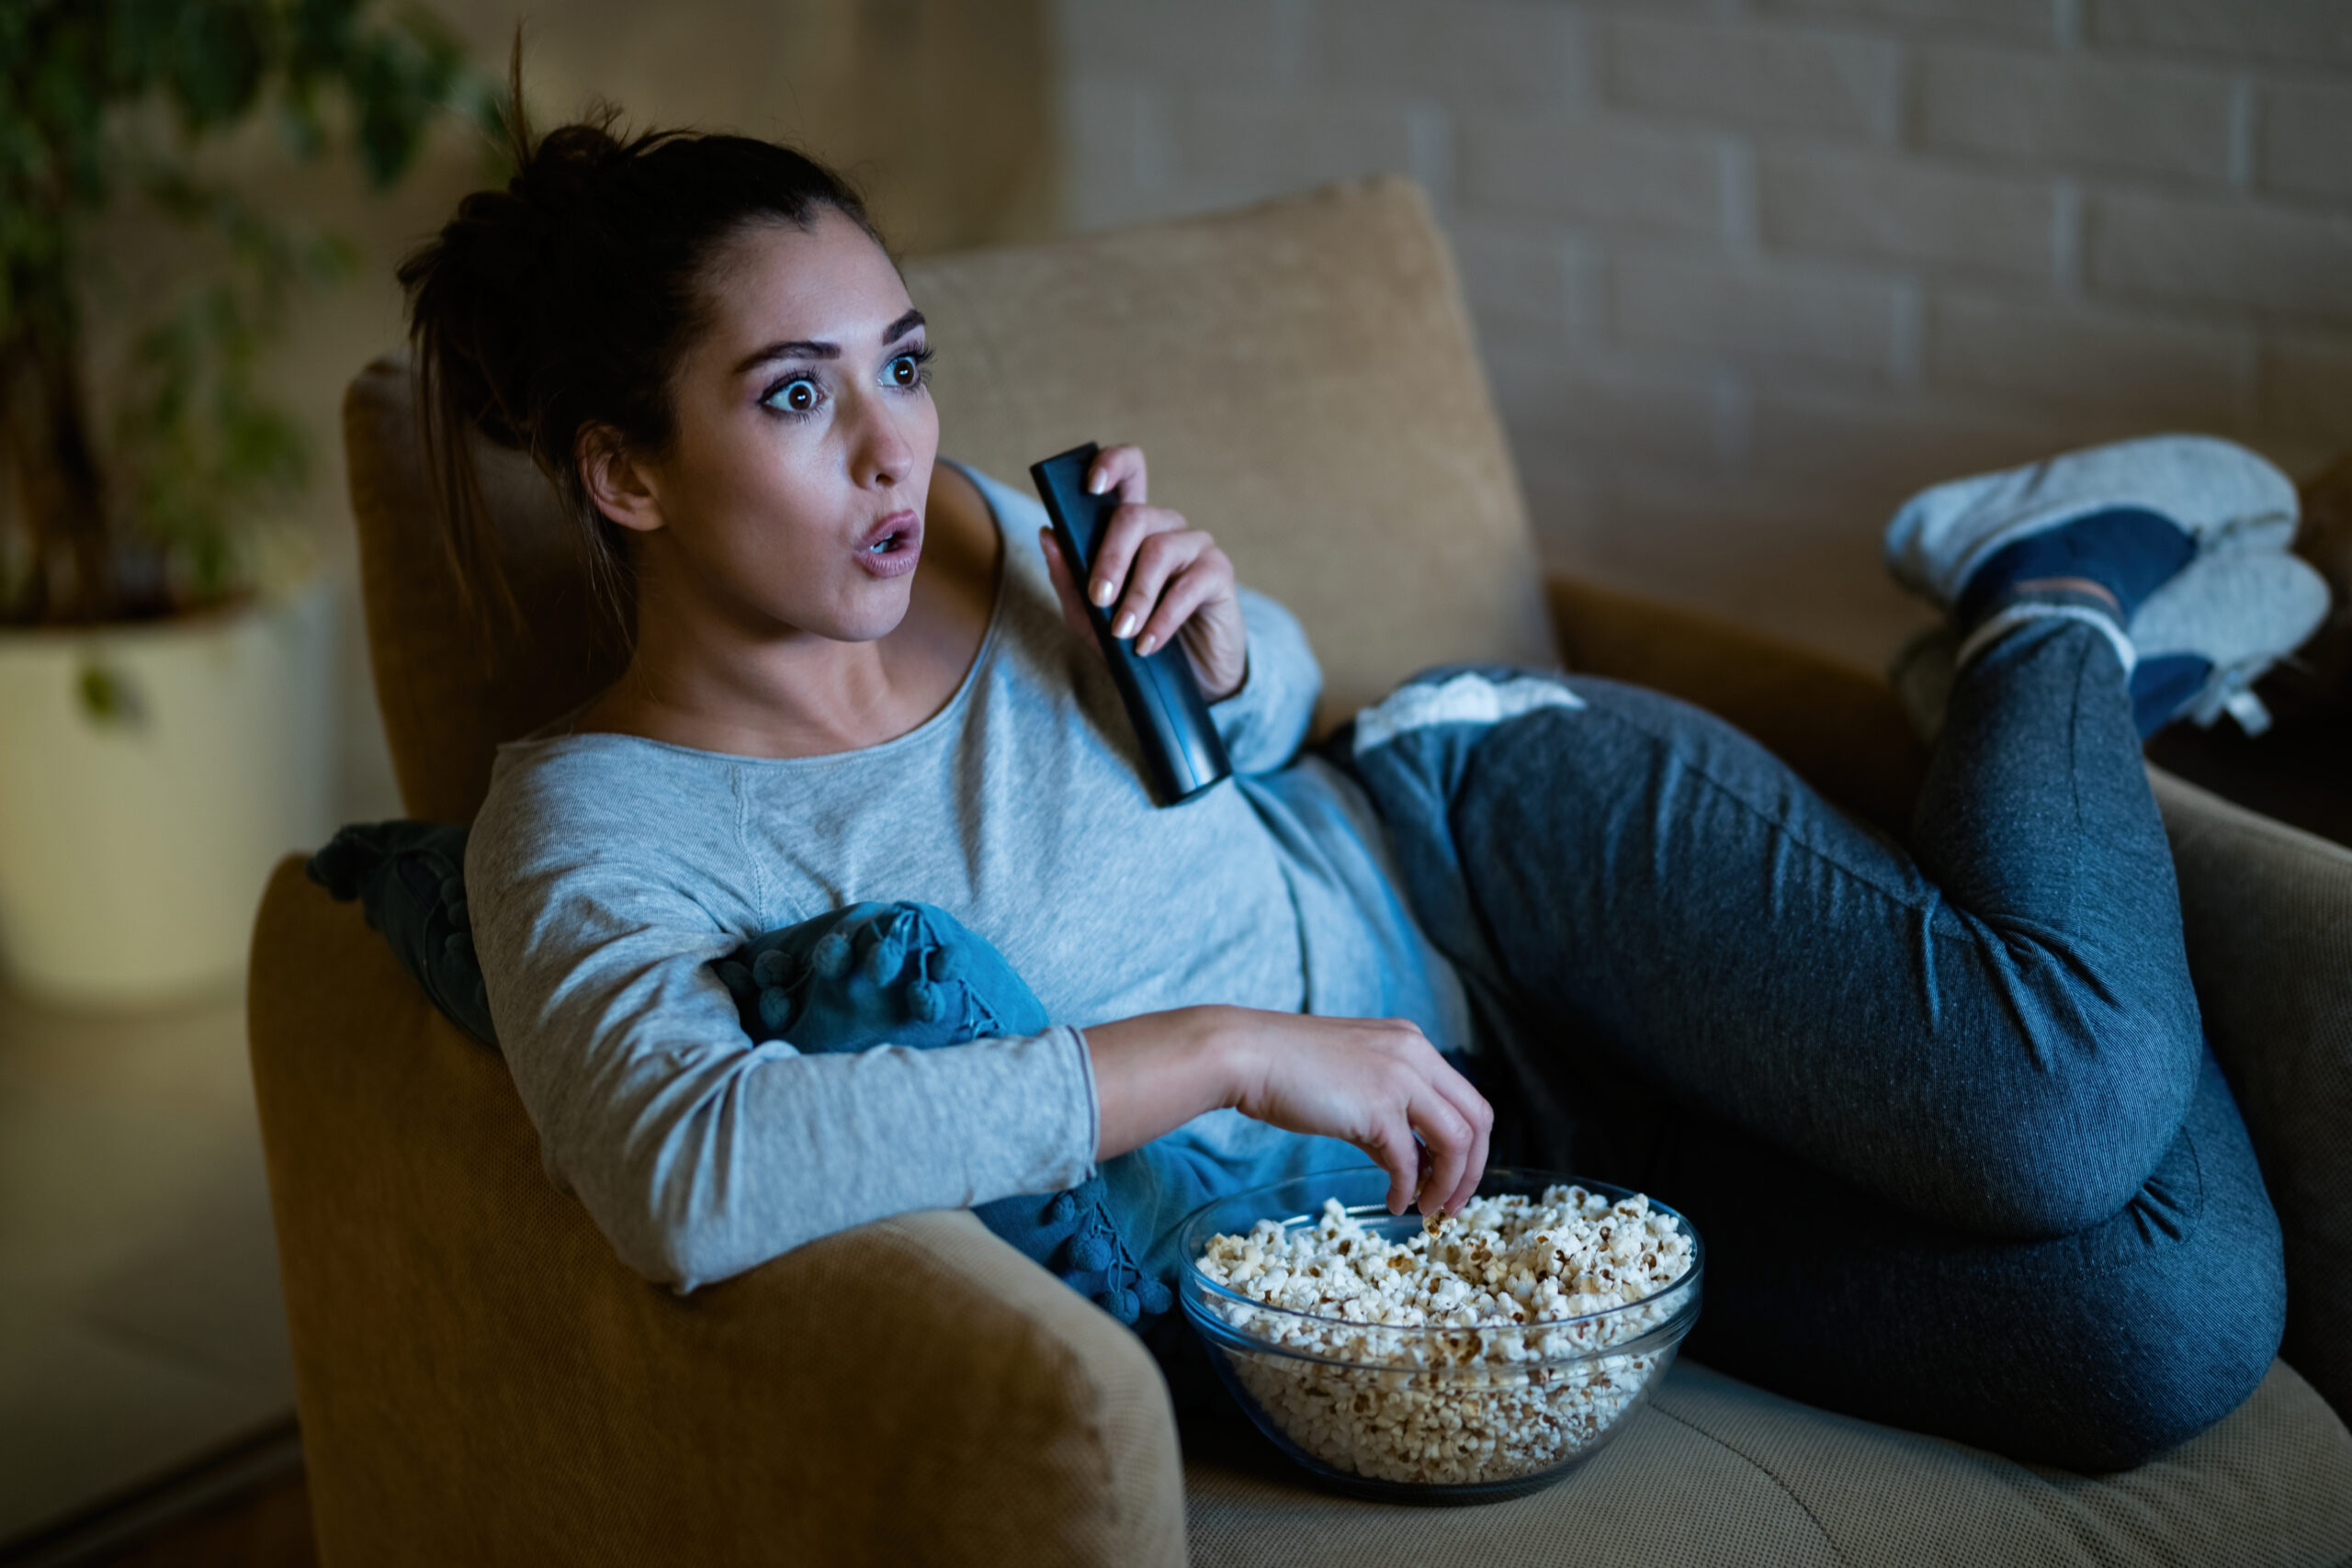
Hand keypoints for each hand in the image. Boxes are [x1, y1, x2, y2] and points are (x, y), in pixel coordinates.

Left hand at [1038, 444, 1247, 701]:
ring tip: (1122, 633)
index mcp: (1132, 528)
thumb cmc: (1134, 639)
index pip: (1128, 472)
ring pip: (1159, 550)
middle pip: (1135, 515)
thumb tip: (1047, 533)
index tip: (1090, 485)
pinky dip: (1163, 618)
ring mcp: (1195, 546)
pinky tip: (1147, 643)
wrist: (1185, 678)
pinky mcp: (1218, 573)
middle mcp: (1165, 527)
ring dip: (1136, 596)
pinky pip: (1188, 585)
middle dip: (1110, 558)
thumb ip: (1068, 578)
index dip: (1111, 465)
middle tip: (1098, 599)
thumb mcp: (1089, 617)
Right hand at [1085, 1006, 1494, 1216]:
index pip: (1467, 1098)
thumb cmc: (1288, 1068)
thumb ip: (1388, 1105)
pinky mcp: (1377, 1107)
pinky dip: (1407, 1190)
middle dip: (1472, 1169)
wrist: (1246, 1055)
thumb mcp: (1353, 1075)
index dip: (1470, 1145)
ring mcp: (1399, 1078)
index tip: (1452, 1176)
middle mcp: (1416, 1055)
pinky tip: (1393, 1203)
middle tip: (1451, 1203)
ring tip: (1427, 1210)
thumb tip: (1410, 1157)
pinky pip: (1409, 1161)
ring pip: (1456, 1142)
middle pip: (1477, 1120)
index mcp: (1412, 1043)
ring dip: (1447, 1184)